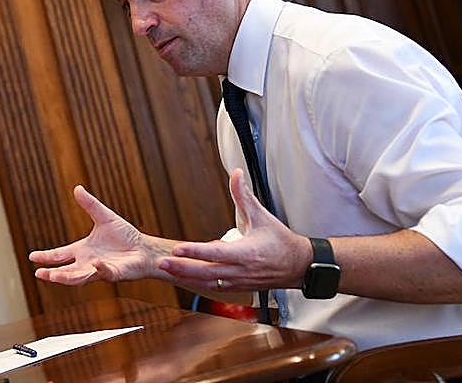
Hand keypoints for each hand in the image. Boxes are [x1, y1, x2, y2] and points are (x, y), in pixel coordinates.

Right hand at [29, 185, 172, 284]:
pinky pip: (104, 272)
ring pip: (79, 277)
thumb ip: (90, 204)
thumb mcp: (104, 216)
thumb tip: (77, 188)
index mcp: (82, 250)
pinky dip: (99, 268)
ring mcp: (99, 270)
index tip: (32, 257)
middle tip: (38, 273)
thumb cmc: (125, 236)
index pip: (60, 255)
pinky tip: (94, 263)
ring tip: (54, 276)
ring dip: (66, 277)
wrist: (144, 248)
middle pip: (65, 271)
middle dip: (52, 273)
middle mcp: (87, 263)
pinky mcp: (113, 274)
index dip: (47, 257)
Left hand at [158, 169, 311, 294]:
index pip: (215, 253)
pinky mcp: (238, 287)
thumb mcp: (262, 215)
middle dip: (182, 268)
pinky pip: (214, 288)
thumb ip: (244, 195)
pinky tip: (183, 279)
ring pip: (208, 284)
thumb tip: (237, 173)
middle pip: (207, 273)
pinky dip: (197, 284)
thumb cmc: (280, 240)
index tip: (177, 249)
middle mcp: (241, 270)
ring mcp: (239, 282)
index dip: (195, 252)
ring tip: (166, 270)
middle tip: (161, 262)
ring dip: (186, 278)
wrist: (299, 266)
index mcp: (246, 252)